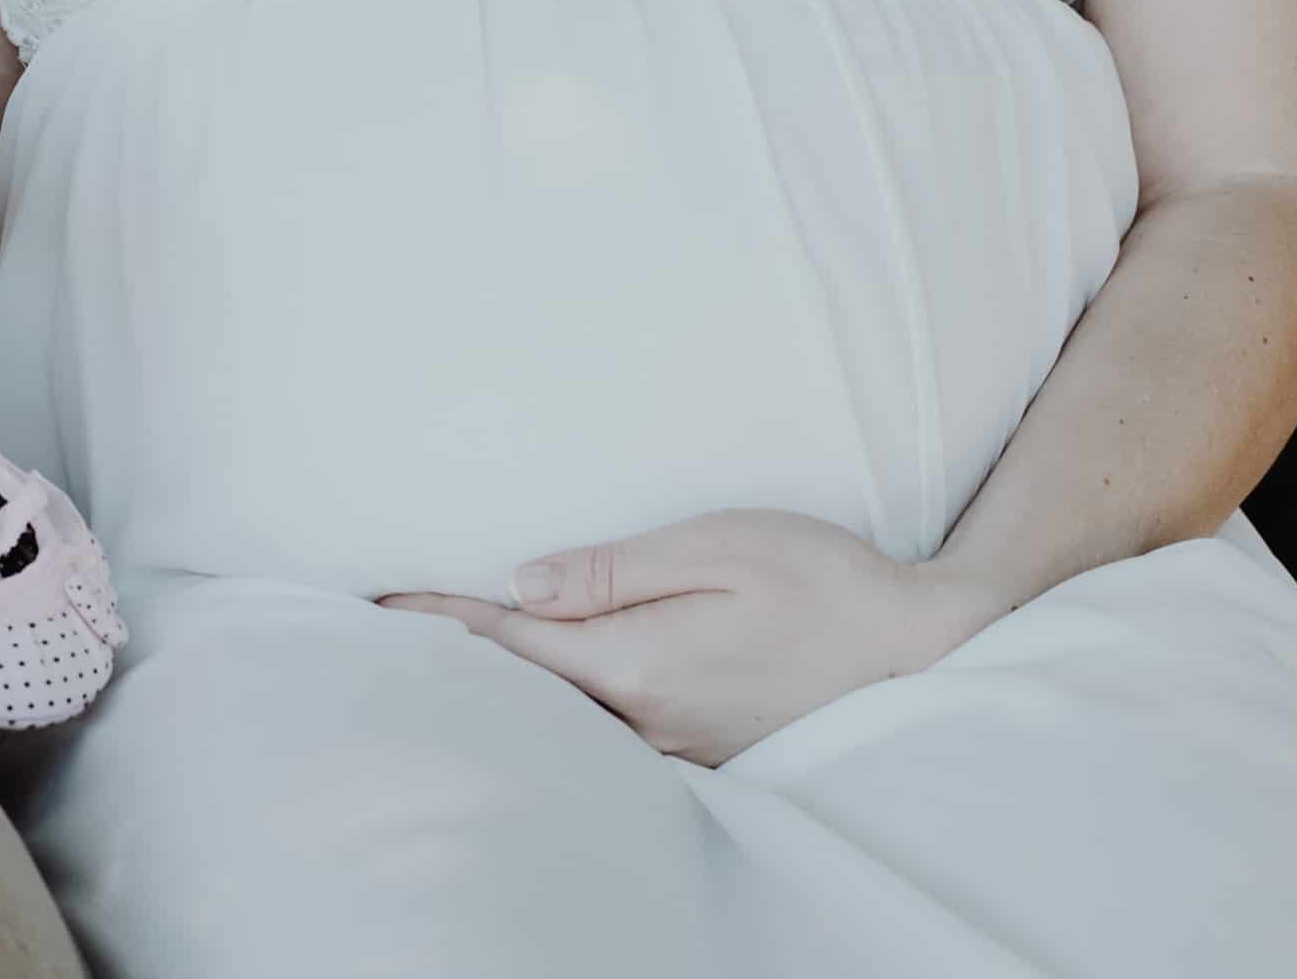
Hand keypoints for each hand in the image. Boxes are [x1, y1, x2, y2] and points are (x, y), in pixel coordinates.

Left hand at [379, 510, 1010, 765]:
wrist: (923, 648)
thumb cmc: (826, 581)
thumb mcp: (719, 545)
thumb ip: (614, 569)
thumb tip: (522, 580)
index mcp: (637, 664)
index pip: (510, 643)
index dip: (437, 619)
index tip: (374, 604)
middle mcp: (645, 720)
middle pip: (524, 692)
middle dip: (451, 660)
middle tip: (380, 632)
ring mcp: (675, 746)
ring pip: (562, 719)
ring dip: (503, 688)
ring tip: (439, 657)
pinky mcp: (702, 750)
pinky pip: (607, 733)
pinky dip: (559, 709)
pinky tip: (541, 689)